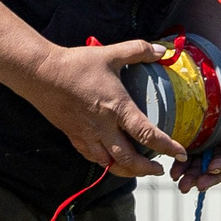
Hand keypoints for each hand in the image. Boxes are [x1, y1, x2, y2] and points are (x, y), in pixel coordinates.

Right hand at [26, 40, 188, 176]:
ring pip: (109, 164)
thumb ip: (139, 50)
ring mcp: (87, 135)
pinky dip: (105, 162)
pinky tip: (111, 159)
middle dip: (147, 169)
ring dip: (127, 170)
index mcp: (117, 108)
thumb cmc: (76, 64)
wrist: (40, 74)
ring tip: (138, 169)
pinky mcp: (74, 136)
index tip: (180, 153)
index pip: (147, 134)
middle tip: (160, 169)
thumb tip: (163, 50)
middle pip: (129, 160)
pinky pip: (92, 156)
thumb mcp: (111, 54)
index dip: (167, 147)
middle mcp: (103, 127)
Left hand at [176, 85, 220, 192]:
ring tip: (181, 184)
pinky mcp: (194, 149)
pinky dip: (181, 169)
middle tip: (196, 185)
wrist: (206, 84)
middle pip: (219, 169)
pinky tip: (174, 173)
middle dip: (207, 178)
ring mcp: (209, 151)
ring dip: (192, 178)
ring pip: (202, 169)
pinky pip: (188, 163)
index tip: (212, 167)